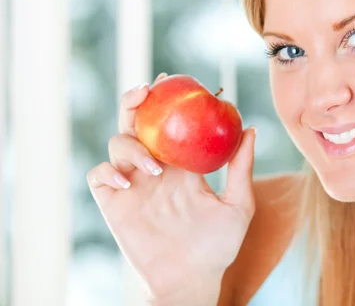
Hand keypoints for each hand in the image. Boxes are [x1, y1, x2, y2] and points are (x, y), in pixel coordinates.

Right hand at [88, 73, 256, 303]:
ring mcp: (134, 184)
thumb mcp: (238, 205)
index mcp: (182, 164)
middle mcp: (156, 168)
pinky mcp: (114, 203)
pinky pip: (98, 176)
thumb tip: (251, 128)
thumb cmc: (218, 246)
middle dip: (135, 101)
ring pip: (117, 144)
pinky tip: (128, 183)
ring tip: (155, 168)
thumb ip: (242, 168)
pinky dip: (107, 172)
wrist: (192, 279)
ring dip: (131, 145)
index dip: (166, 98)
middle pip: (137, 123)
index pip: (169, 121)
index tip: (172, 80)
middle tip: (145, 92)